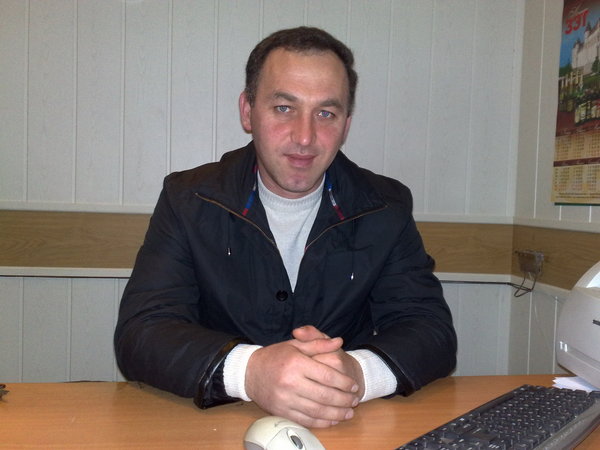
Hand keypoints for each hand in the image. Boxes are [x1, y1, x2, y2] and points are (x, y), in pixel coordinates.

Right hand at [245, 330, 359, 427]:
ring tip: (348, 413)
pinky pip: (305, 420)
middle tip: (354, 400)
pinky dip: (321, 422)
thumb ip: (318, 343)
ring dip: (336, 414)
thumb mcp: (295, 345)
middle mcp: (290, 382)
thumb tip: (339, 341)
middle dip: (343, 400)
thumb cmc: (274, 356)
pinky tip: (332, 420)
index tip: (353, 386)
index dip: (344, 382)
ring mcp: (285, 399)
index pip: (327, 376)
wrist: (249, 372)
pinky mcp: (281, 411)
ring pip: (317, 410)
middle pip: (324, 395)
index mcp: (296, 363)